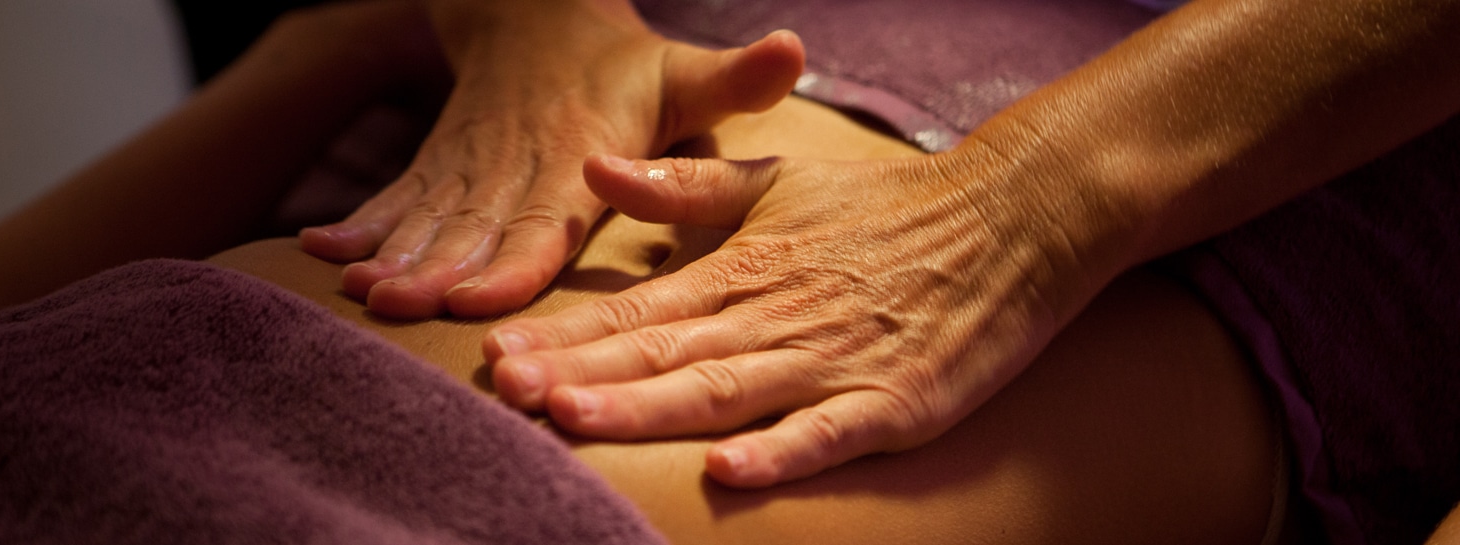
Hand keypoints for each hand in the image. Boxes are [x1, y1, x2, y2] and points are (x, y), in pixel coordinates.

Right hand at [300, 2, 803, 318]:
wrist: (536, 16)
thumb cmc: (624, 68)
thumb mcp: (681, 73)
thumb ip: (731, 79)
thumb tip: (794, 51)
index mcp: (577, 155)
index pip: (545, 215)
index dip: (514, 257)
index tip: (482, 297)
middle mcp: (515, 164)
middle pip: (476, 225)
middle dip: (437, 269)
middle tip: (400, 308)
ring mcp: (468, 165)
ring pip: (429, 216)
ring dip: (393, 254)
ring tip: (362, 292)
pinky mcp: (439, 167)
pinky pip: (397, 196)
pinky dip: (360, 225)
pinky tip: (320, 256)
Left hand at [485, 149, 1112, 486]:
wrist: (1010, 218)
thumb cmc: (881, 210)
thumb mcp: (775, 182)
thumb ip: (681, 190)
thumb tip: (593, 170)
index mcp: (742, 269)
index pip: (637, 308)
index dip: (566, 333)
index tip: (497, 352)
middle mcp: (777, 316)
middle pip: (664, 351)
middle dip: (582, 372)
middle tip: (505, 392)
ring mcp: (836, 362)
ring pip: (727, 390)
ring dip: (650, 407)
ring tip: (576, 418)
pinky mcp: (896, 402)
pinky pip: (830, 433)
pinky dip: (781, 452)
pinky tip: (729, 470)